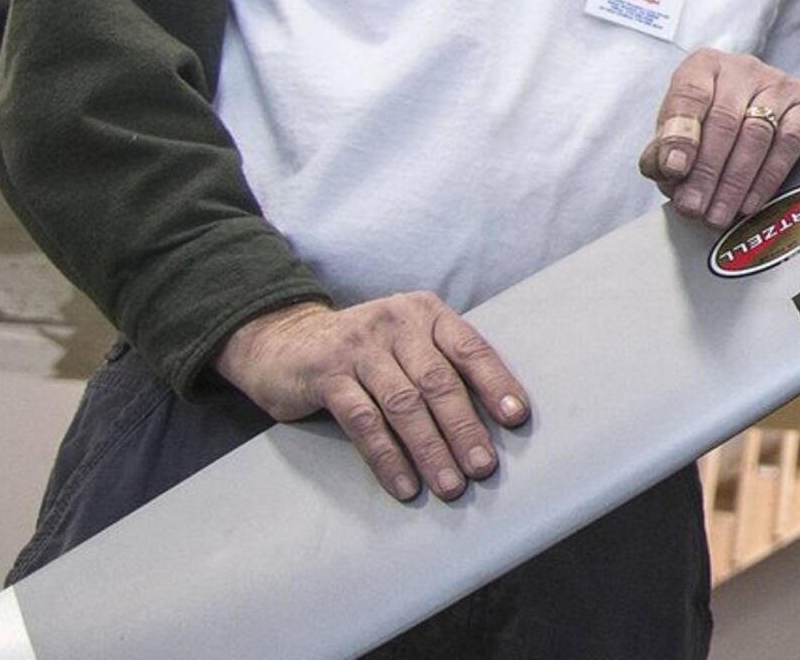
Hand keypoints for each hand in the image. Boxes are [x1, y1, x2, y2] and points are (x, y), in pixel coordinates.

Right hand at [215, 295, 526, 504]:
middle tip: (482, 468)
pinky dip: (387, 457)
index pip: (470, 349)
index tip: (516, 419)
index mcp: (426, 314)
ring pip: (404, 405)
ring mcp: (359, 348)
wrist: (283, 340)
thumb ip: (440, 366)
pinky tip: (404, 485)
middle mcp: (396, 324)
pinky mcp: (327, 375)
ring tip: (450, 485)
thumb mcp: (405, 342)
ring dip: (430, 450)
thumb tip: (490, 421)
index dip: (496, 384)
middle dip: (464, 428)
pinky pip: (364, 422)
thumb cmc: (363, 351)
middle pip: (439, 382)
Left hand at [639, 46, 799, 227]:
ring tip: (718, 214)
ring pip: (757, 134)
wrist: (752, 109)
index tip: (673, 170)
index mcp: (703, 66)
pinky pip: (790, 143)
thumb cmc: (708, 124)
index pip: (690, 95)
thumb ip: (663, 151)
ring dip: (736, 182)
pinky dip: (768, 177)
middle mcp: (743, 68)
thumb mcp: (676, 131)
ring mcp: (779, 84)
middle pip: (724, 120)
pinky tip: (750, 202)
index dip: (680, 136)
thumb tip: (668, 170)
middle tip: (694, 206)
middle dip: (707, 172)